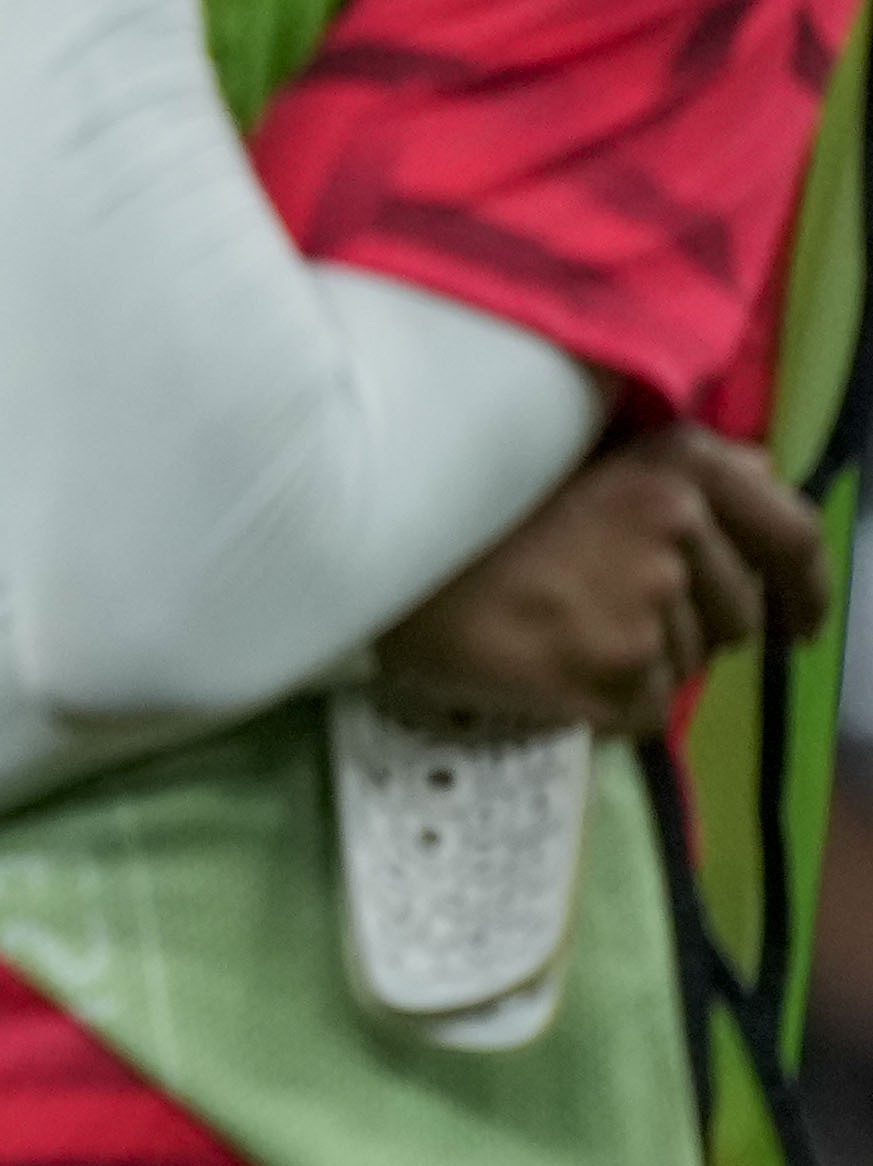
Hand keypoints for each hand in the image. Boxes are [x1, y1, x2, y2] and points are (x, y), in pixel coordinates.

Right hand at [377, 423, 831, 737]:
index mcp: (669, 469)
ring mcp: (645, 611)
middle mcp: (673, 533)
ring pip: (686, 666)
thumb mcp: (569, 452)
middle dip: (691, 624)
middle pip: (736, 616)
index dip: (804, 586)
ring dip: (639, 660)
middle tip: (607, 612)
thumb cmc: (458, 502)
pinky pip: (645, 713)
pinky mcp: (610, 679)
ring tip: (557, 629)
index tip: (796, 620)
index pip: (792, 534)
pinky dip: (605, 704)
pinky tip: (544, 668)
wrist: (361, 558)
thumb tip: (759, 468)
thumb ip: (672, 460)